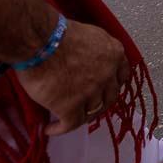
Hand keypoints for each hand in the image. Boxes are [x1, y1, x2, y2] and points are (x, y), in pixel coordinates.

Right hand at [16, 20, 128, 134]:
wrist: (40, 40)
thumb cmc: (58, 32)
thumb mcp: (90, 35)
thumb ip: (97, 51)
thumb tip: (88, 62)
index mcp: (114, 53)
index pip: (122, 76)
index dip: (112, 84)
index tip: (104, 89)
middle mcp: (108, 74)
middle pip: (110, 97)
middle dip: (99, 103)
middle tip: (86, 107)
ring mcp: (91, 91)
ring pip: (92, 112)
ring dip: (81, 117)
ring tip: (67, 119)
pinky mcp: (71, 106)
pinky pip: (70, 124)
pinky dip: (59, 129)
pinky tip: (50, 128)